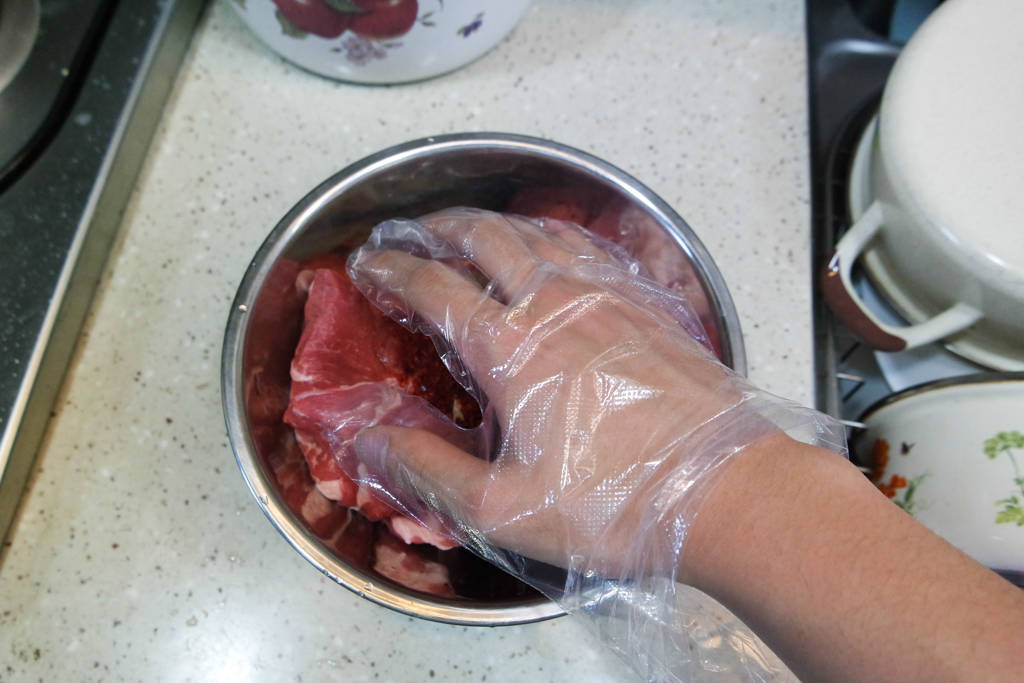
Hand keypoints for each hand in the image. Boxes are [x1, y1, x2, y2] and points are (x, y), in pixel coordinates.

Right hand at [347, 208, 804, 576]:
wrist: (726, 492)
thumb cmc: (615, 507)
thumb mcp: (502, 508)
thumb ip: (428, 469)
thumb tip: (369, 441)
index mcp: (512, 348)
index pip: (434, 286)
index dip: (393, 269)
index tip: (371, 264)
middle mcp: (557, 305)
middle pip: (487, 237)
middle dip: (440, 226)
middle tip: (414, 232)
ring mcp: (609, 298)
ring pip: (541, 234)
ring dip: (497, 224)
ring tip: (474, 230)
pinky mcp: (648, 307)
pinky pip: (591, 250)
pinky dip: (555, 238)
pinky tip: (556, 251)